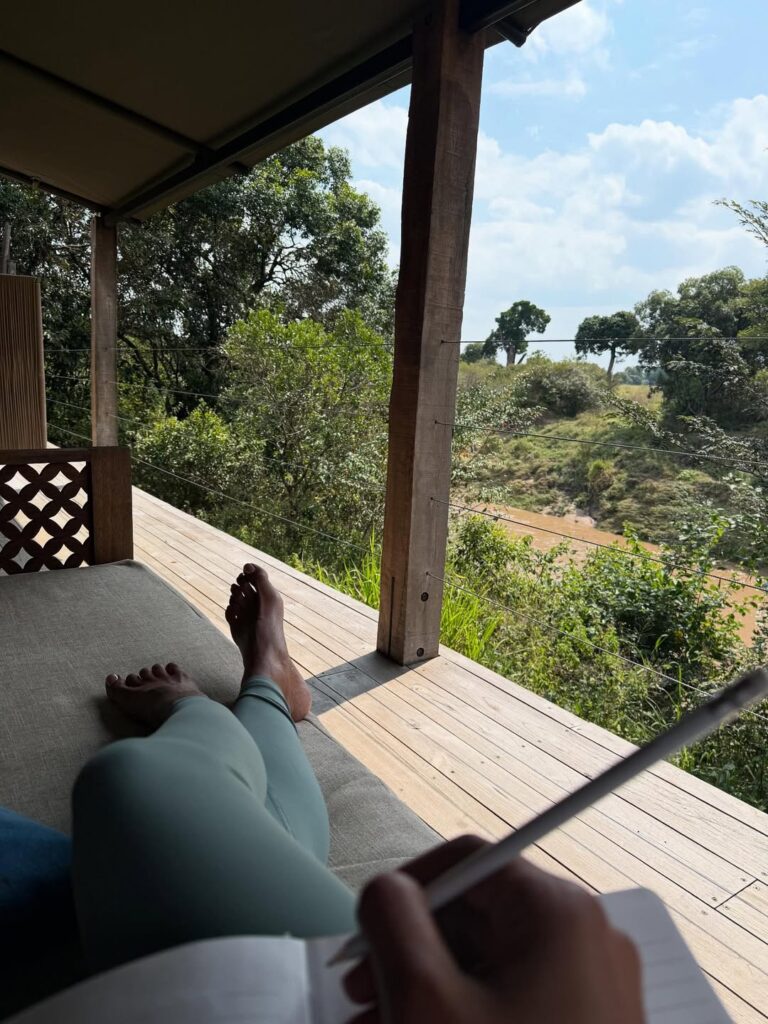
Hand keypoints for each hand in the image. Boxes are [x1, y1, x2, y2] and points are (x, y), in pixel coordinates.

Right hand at [344, 835, 642, 1023]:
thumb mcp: (424, 1000)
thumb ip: (391, 920)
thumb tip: (386, 890)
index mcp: (557, 913)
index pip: (467, 861)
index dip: (405, 889)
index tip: (364, 933)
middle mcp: (586, 939)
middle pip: (477, 917)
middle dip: (409, 954)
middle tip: (361, 998)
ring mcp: (594, 988)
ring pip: (490, 966)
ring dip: (427, 992)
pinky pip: (514, 1003)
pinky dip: (464, 1017)